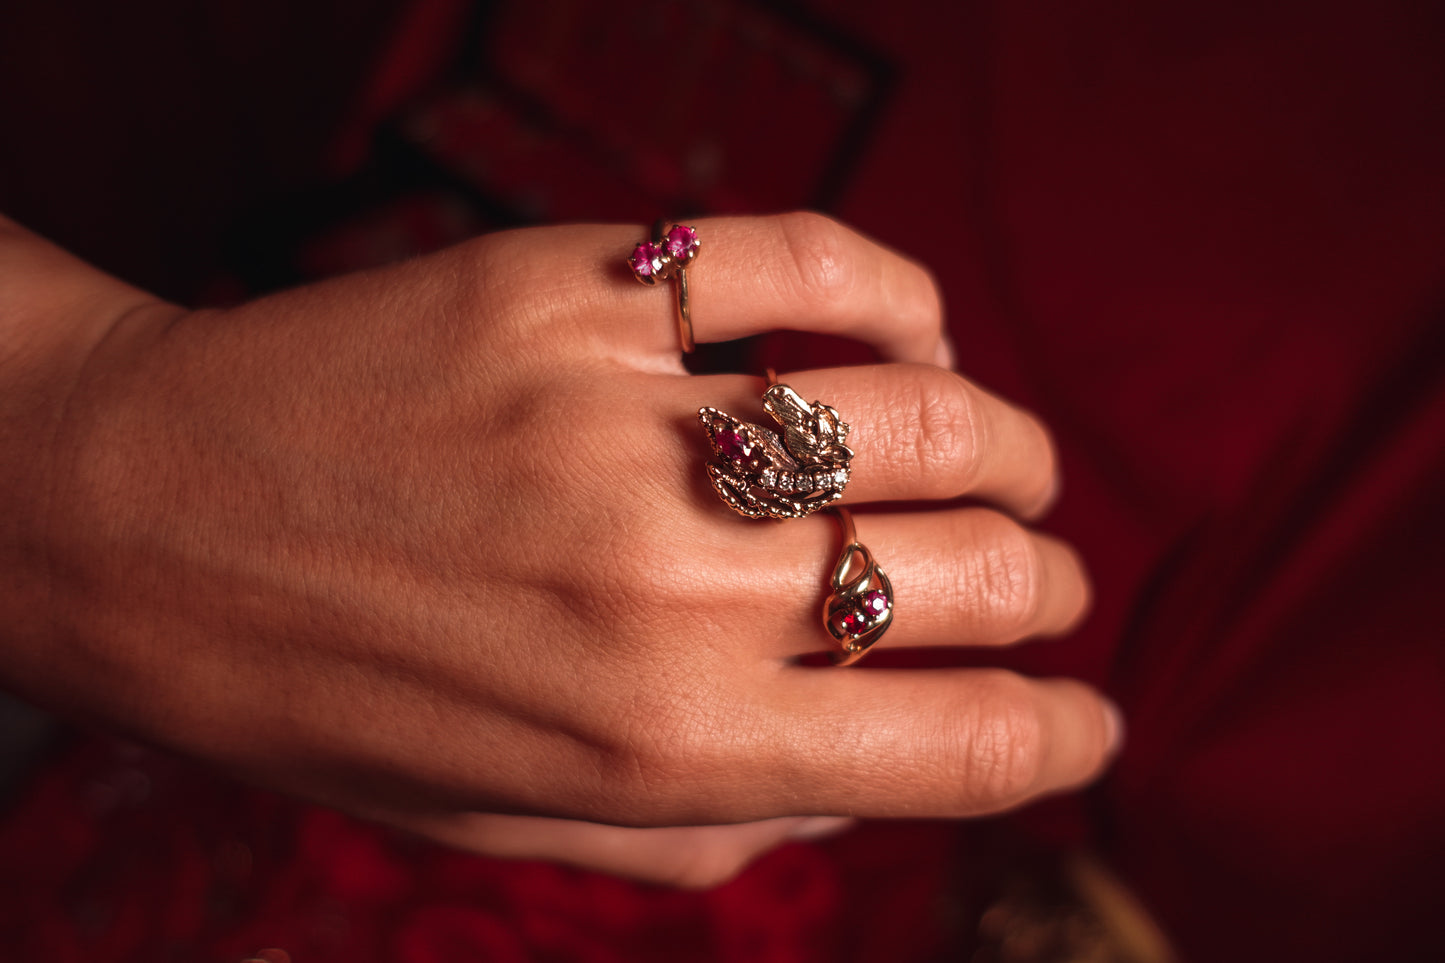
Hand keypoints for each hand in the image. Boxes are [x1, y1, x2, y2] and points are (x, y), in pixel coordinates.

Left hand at [0, 213, 1117, 886]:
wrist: (131, 520)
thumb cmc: (324, 694)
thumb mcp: (513, 827)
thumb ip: (708, 832)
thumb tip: (868, 780)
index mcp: (663, 747)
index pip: (958, 749)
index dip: (1064, 740)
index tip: (1093, 724)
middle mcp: (670, 587)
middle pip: (976, 571)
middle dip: (1049, 589)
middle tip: (1041, 584)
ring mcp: (627, 418)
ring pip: (926, 405)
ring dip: (1007, 443)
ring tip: (1005, 462)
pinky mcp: (577, 286)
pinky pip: (805, 259)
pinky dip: (893, 290)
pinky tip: (908, 328)